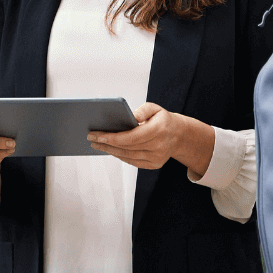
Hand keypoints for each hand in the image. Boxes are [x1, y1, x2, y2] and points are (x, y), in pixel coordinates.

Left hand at [86, 103, 212, 171]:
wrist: (180, 135)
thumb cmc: (163, 119)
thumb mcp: (155, 108)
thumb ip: (143, 110)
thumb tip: (131, 116)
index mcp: (159, 130)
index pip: (131, 137)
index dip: (112, 138)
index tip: (97, 135)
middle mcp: (159, 146)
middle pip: (127, 148)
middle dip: (106, 143)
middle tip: (92, 139)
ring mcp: (157, 158)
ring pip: (128, 156)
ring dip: (111, 151)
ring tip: (98, 145)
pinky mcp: (154, 165)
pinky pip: (133, 162)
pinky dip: (120, 156)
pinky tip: (110, 150)